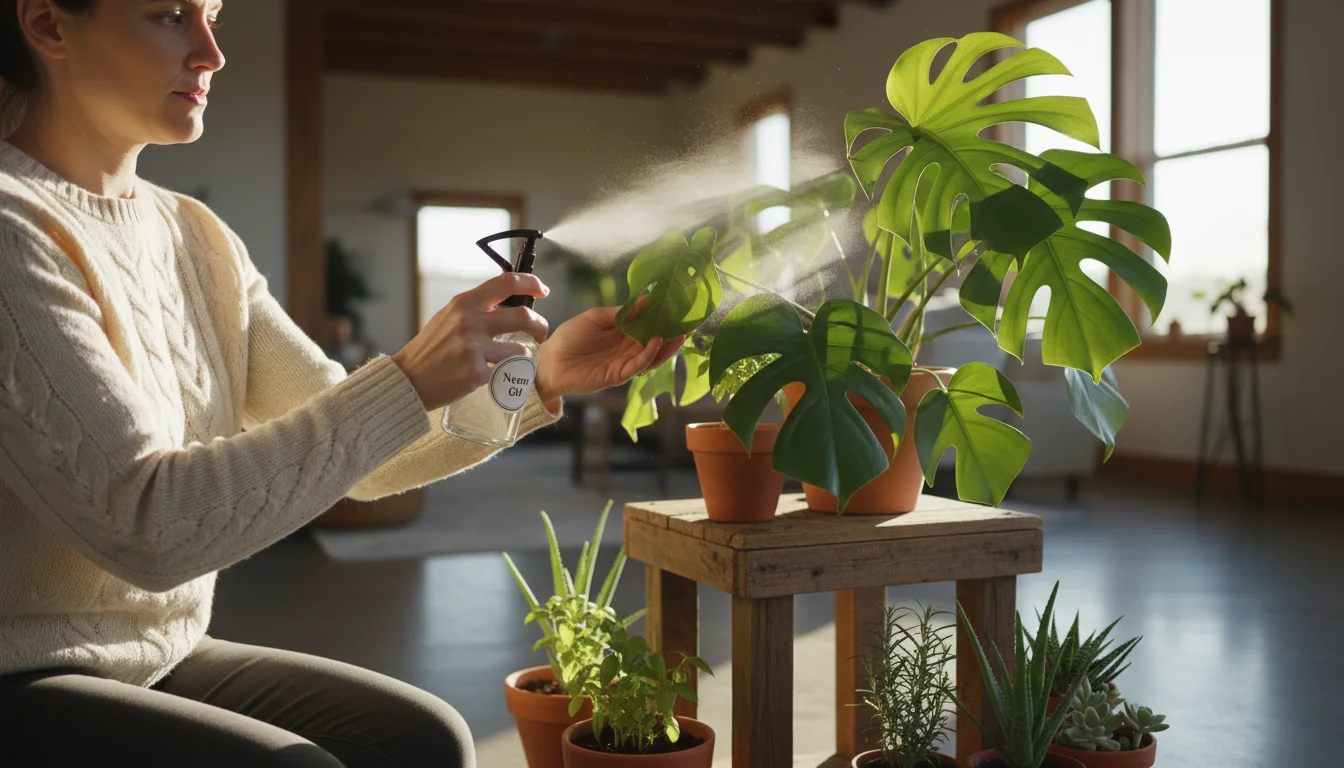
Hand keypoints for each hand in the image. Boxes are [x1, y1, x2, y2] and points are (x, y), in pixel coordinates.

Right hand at [392, 273, 549, 410]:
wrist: (409, 379)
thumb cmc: (431, 349)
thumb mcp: (448, 317)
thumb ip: (476, 309)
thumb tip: (508, 302)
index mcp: (464, 303)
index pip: (506, 282)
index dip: (530, 283)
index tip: (542, 290)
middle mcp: (470, 321)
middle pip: (524, 316)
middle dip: (540, 325)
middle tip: (540, 333)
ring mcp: (474, 348)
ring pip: (520, 349)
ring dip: (521, 355)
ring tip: (510, 360)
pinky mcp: (476, 373)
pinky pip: (506, 372)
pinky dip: (506, 375)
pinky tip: (497, 377)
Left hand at [534, 306, 685, 406]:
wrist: (549, 361)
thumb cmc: (569, 337)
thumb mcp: (595, 317)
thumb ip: (620, 312)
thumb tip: (645, 300)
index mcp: (624, 332)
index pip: (649, 324)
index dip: (664, 318)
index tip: (679, 307)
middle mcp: (628, 348)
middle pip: (657, 341)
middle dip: (674, 333)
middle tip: (690, 323)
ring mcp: (625, 362)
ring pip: (653, 356)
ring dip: (668, 346)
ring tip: (681, 334)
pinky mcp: (618, 375)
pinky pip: (638, 365)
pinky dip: (649, 354)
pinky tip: (655, 341)